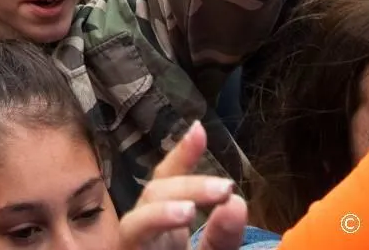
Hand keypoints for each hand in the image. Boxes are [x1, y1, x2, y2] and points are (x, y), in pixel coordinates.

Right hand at [118, 122, 243, 249]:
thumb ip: (224, 234)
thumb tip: (237, 202)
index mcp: (163, 221)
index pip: (167, 181)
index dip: (181, 155)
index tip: (199, 129)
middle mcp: (143, 228)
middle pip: (153, 195)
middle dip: (185, 187)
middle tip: (225, 188)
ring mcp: (131, 244)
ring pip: (135, 222)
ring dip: (160, 213)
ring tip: (188, 211)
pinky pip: (131, 240)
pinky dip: (152, 224)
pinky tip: (177, 216)